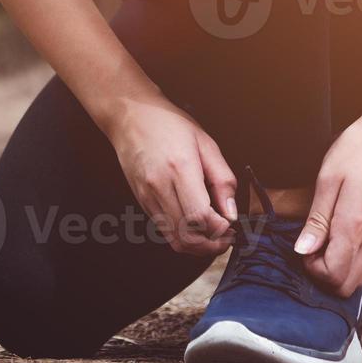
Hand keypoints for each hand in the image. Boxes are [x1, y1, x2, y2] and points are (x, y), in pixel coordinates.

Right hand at [104, 95, 238, 256]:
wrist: (130, 116)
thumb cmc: (170, 125)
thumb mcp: (206, 144)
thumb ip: (222, 180)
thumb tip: (231, 213)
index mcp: (180, 169)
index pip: (200, 216)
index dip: (220, 229)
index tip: (231, 224)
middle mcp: (160, 186)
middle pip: (188, 236)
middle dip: (212, 244)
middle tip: (227, 236)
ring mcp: (147, 196)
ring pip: (175, 240)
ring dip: (198, 245)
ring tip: (213, 233)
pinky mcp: (142, 201)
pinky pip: (165, 230)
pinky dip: (184, 235)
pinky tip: (195, 224)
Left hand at [296, 104, 361, 295]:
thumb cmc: (356, 152)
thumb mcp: (328, 180)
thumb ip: (317, 220)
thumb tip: (302, 251)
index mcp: (354, 226)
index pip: (334, 274)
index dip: (312, 269)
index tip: (302, 248)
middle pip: (347, 285)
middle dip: (322, 276)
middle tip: (310, 249)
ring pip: (359, 279)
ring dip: (336, 271)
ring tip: (321, 244)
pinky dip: (349, 263)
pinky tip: (336, 240)